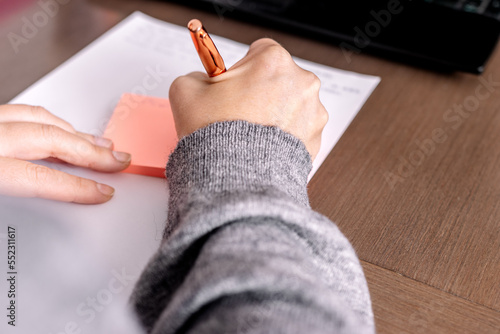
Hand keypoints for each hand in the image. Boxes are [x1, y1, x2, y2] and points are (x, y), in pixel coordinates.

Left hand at [0, 104, 130, 203]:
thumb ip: (11, 201)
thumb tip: (37, 213)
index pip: (38, 176)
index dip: (77, 186)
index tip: (101, 191)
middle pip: (48, 138)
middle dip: (90, 151)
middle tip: (116, 160)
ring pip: (37, 116)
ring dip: (74, 132)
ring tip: (99, 143)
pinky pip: (20, 111)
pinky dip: (47, 120)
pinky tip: (60, 128)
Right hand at [169, 38, 327, 159]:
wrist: (238, 177)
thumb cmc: (218, 135)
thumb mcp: (186, 91)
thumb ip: (196, 75)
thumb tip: (202, 80)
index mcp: (273, 61)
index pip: (258, 51)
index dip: (241, 69)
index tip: (232, 85)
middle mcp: (301, 82)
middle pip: (277, 78)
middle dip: (260, 91)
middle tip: (238, 112)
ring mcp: (313, 112)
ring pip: (290, 104)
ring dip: (274, 114)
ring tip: (250, 134)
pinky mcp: (316, 138)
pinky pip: (298, 130)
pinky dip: (283, 136)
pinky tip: (263, 147)